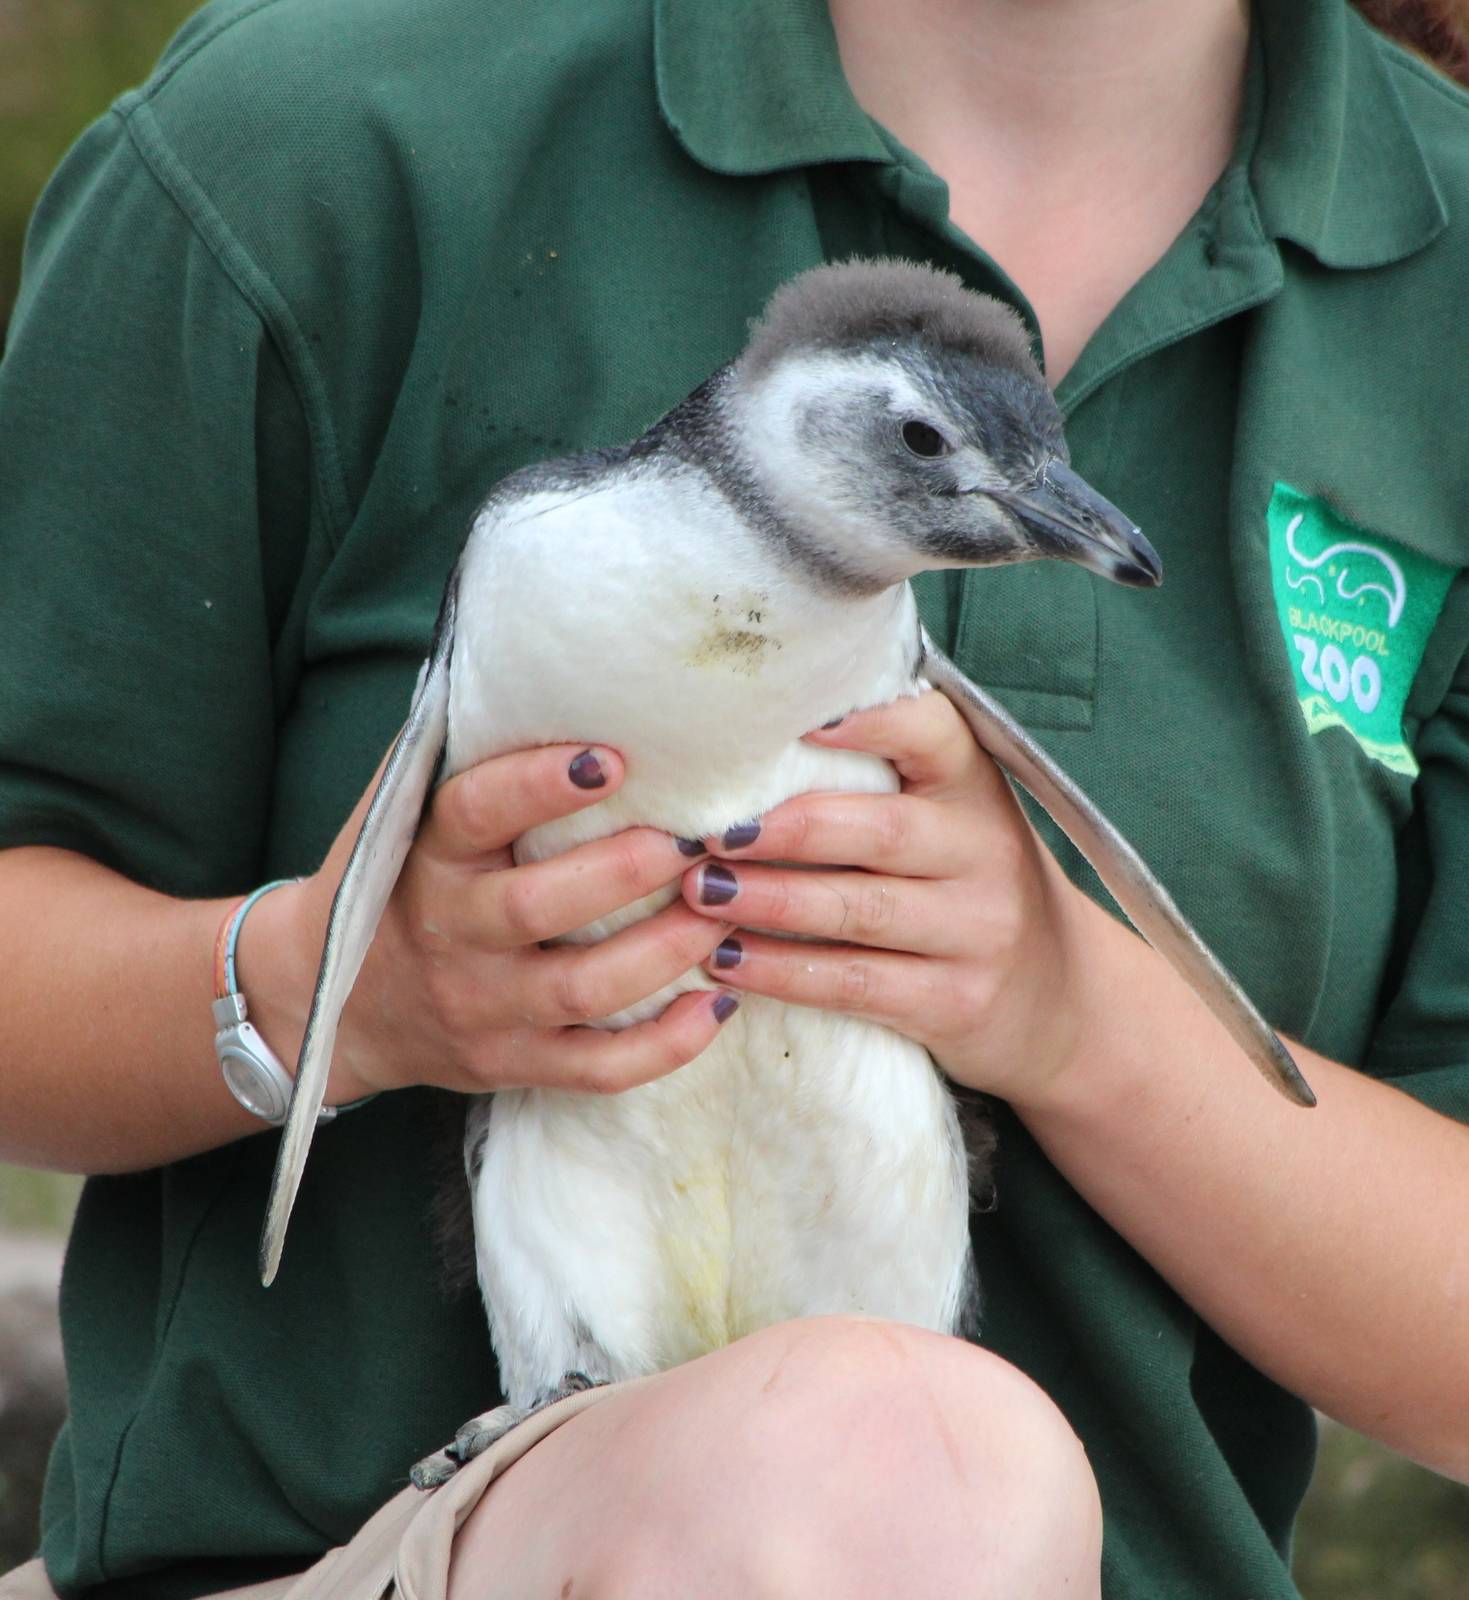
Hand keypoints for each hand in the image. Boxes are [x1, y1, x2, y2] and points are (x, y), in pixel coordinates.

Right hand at [249, 743, 738, 1103]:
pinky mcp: (514, 1063)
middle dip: (625, 873)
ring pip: (581, 990)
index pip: (475, 813)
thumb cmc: (396, 886)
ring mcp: (484, 1008)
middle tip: (694, 842)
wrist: (332, 1007)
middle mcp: (452, 935)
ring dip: (663, 953)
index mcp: (425, 858)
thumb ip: (456, 761)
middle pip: (537, 907)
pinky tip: (718, 1004)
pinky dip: (665, 1046)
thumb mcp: (399, 820)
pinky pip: (596, 1069)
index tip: (611, 758)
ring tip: (723, 912)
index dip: (539, 785)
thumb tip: (527, 671)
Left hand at [680, 691, 1102, 1106]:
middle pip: (880, 831)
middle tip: (711, 833)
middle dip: (787, 830)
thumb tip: (750, 744)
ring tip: (701, 892)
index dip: (873, 723)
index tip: (804, 722)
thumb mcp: (956, 823)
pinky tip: (728, 961)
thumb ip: (884, 782)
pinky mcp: (956, 1002)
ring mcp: (977, 930)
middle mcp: (985, 851)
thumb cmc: (971, 890)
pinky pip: (856, 983)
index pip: (934, 733)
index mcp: (975, 788)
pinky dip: (785, 971)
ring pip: (861, 910)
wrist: (1062, 1004)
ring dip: (771, 901)